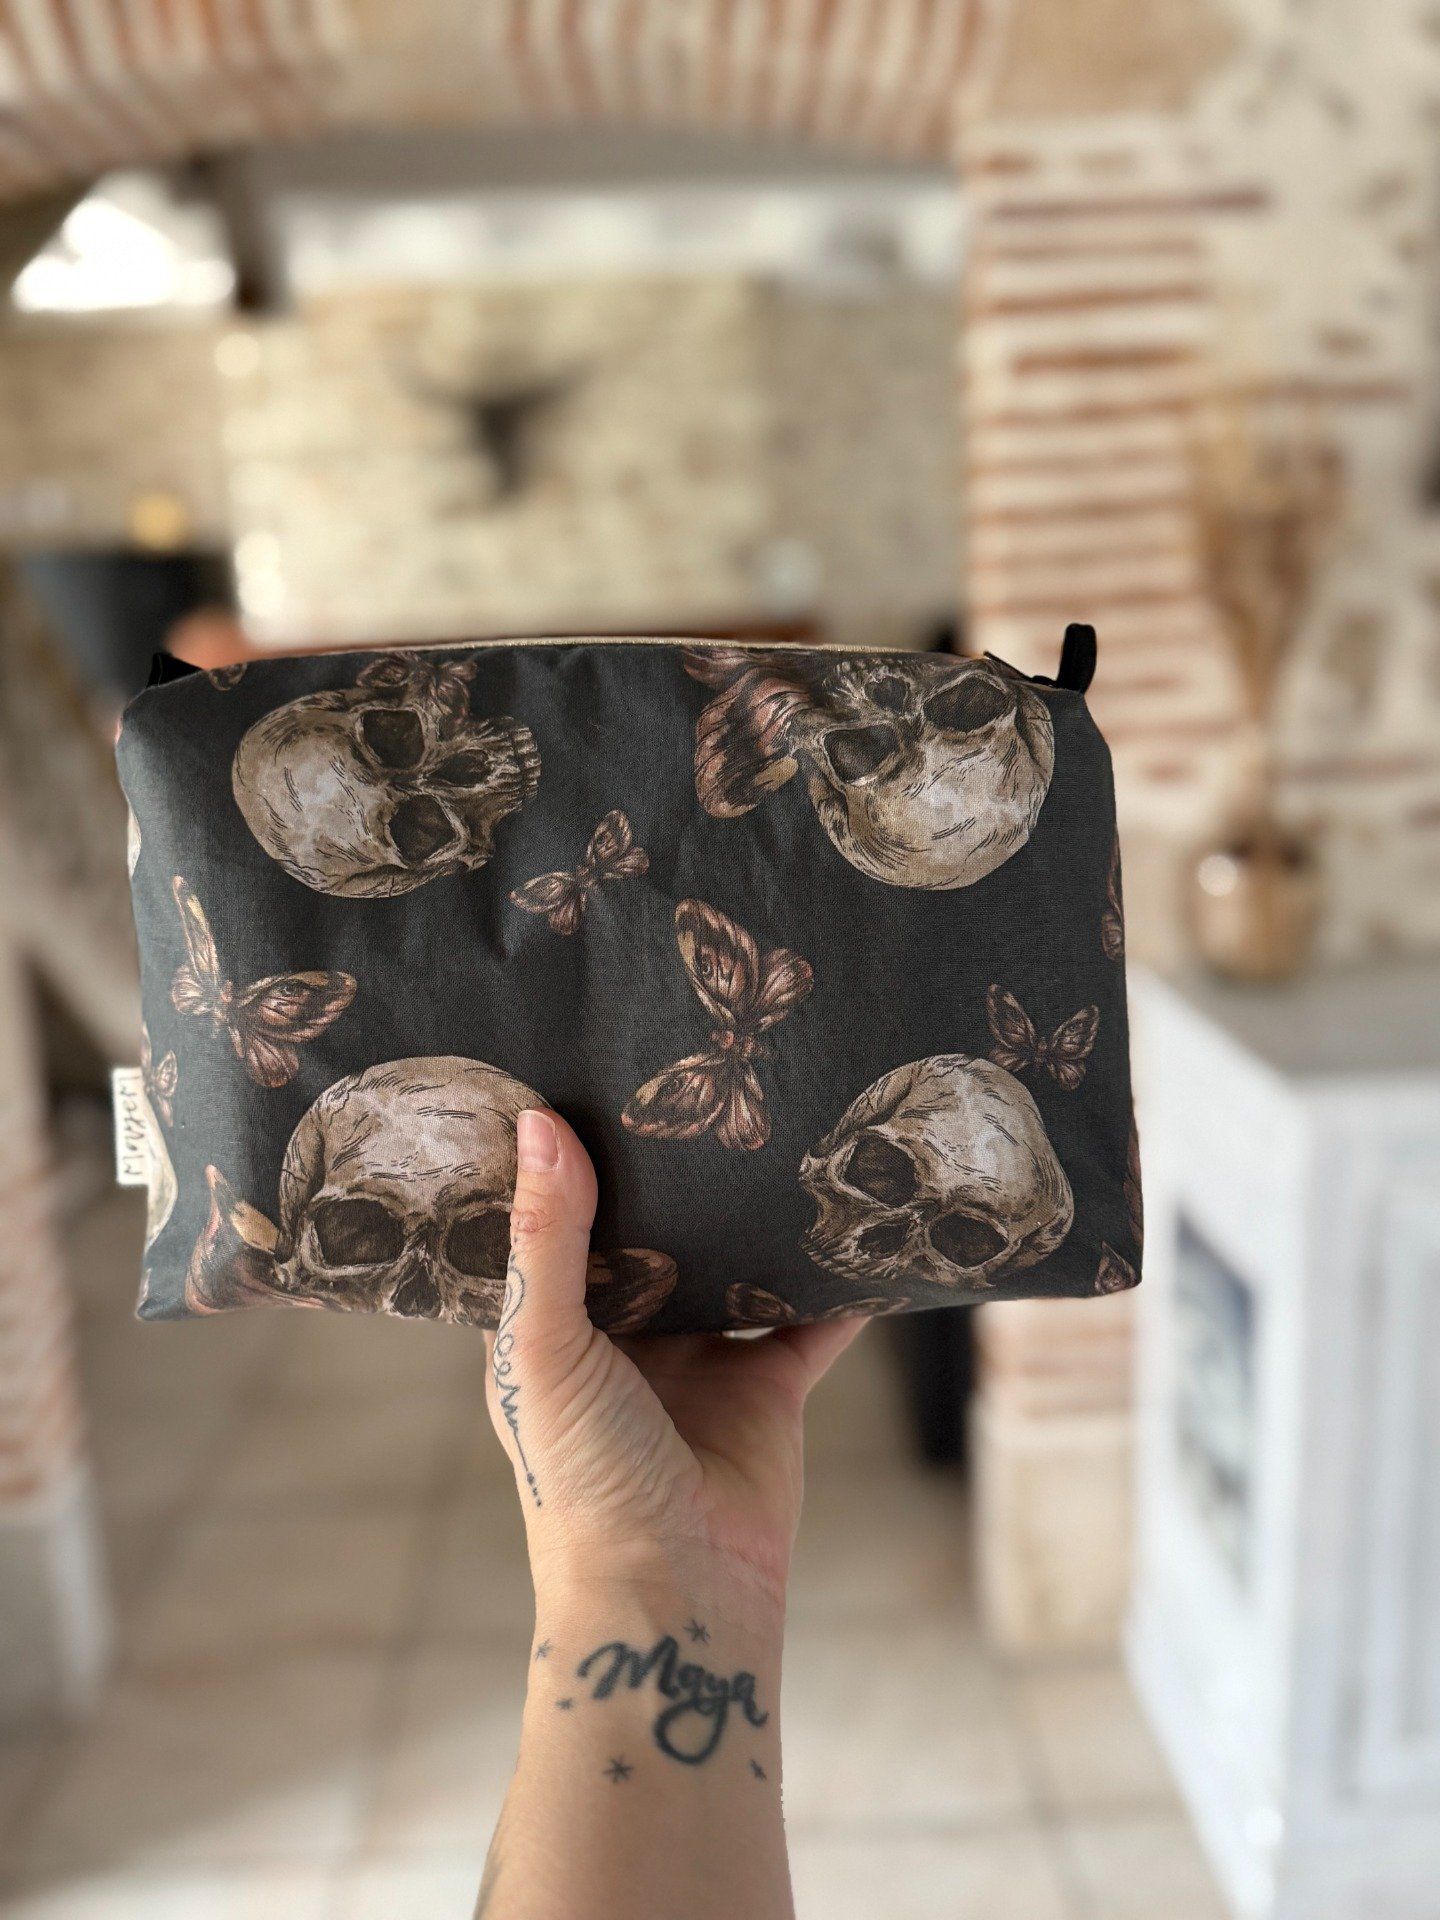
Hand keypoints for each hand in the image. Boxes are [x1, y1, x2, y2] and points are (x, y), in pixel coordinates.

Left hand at [484, 1108, 862, 1618]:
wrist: (676, 1592)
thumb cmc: (584, 1479)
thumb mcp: (546, 1348)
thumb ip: (547, 1238)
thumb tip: (538, 1123)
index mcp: (549, 1329)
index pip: (550, 1226)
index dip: (560, 1165)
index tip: (578, 1078)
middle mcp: (623, 1338)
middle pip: (650, 1236)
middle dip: (668, 1178)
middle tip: (695, 1078)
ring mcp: (700, 1361)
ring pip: (731, 1266)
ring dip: (750, 1217)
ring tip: (775, 1126)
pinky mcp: (769, 1384)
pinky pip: (809, 1316)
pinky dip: (834, 1277)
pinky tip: (852, 1215)